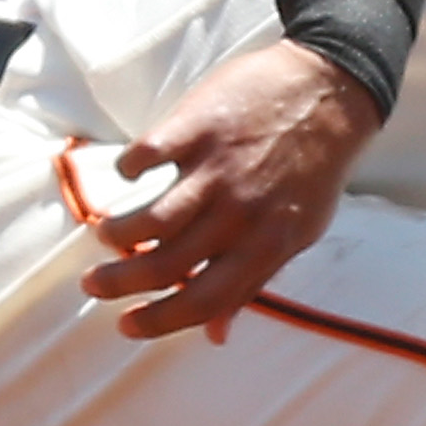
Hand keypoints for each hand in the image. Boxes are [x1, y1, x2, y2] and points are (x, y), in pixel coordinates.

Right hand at [80, 41, 379, 341]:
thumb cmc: (315, 167)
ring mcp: (217, 168)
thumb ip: (255, 281)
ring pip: (150, 218)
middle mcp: (239, 212)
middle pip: (164, 265)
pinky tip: (129, 172)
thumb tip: (217, 335)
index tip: (125, 326)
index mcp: (266, 244)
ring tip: (107, 234)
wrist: (332, 90)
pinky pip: (146, 154)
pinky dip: (128, 167)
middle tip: (94, 284)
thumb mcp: (300, 232)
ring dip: (118, 232)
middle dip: (119, 283)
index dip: (158, 321)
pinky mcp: (198, 125)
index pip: (204, 301)